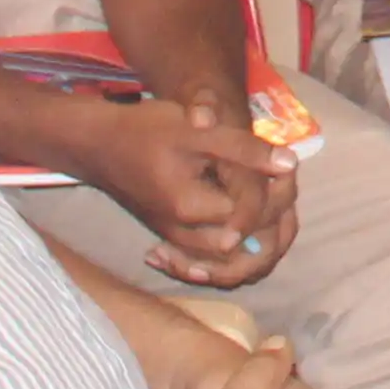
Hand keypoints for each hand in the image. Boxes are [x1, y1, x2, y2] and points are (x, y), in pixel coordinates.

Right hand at [89, 90, 300, 288]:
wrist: (99, 145)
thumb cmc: (146, 130)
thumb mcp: (199, 130)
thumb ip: (245, 150)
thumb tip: (290, 164)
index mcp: (192, 208)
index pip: (251, 211)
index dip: (277, 192)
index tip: (285, 168)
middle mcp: (183, 233)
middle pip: (243, 244)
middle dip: (271, 219)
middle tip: (283, 185)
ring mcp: (175, 239)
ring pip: (226, 258)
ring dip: (255, 237)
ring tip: (269, 202)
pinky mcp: (170, 236)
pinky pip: (207, 257)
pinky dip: (232, 245)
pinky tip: (245, 222)